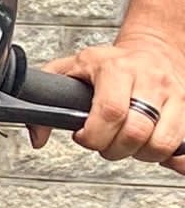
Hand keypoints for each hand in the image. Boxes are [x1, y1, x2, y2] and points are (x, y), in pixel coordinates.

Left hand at [29, 31, 184, 173]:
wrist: (156, 48)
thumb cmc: (112, 63)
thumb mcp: (73, 68)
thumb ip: (47, 96)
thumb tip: (36, 136)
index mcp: (116, 69)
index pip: (110, 111)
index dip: (94, 135)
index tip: (84, 137)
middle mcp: (148, 80)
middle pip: (135, 132)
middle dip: (115, 149)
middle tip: (107, 144)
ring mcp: (173, 95)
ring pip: (162, 143)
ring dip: (142, 155)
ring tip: (130, 144)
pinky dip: (173, 158)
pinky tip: (158, 151)